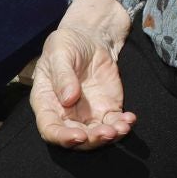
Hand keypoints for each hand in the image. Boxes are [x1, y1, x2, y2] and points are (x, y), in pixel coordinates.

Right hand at [30, 24, 135, 149]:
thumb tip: (68, 99)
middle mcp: (65, 115)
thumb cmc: (66, 44)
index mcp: (46, 103)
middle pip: (75, 138)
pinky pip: (114, 123)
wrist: (89, 37)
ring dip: (109, 137)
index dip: (62, 137)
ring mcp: (87, 115)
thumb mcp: (59, 53)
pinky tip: (130, 120)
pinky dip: (122, 126)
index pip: (50, 129)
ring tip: (122, 128)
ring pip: (96, 135)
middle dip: (91, 140)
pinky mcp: (106, 109)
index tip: (79, 136)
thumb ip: (62, 76)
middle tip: (107, 133)